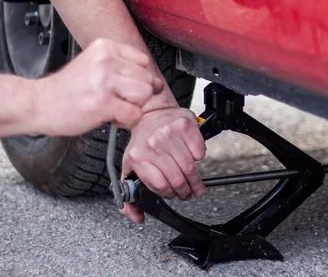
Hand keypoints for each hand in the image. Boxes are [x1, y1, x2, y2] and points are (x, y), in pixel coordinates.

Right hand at [33, 38, 163, 135]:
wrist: (37, 103)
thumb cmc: (66, 89)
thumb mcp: (93, 65)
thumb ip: (122, 68)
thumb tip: (157, 83)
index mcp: (105, 47)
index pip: (143, 61)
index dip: (137, 78)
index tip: (123, 87)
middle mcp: (106, 60)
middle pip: (147, 79)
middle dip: (137, 95)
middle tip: (116, 101)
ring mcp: (104, 81)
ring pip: (144, 95)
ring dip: (133, 107)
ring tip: (114, 108)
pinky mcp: (103, 103)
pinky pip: (134, 114)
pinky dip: (125, 121)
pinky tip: (109, 117)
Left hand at [120, 107, 206, 222]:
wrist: (150, 112)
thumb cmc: (142, 141)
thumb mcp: (129, 165)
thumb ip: (128, 193)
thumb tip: (137, 216)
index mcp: (138, 156)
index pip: (160, 186)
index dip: (169, 194)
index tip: (173, 194)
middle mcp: (153, 144)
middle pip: (177, 179)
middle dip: (185, 191)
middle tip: (188, 193)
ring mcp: (169, 134)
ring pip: (190, 168)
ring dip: (195, 180)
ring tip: (195, 184)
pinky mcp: (185, 127)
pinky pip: (199, 153)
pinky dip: (199, 158)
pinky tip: (192, 156)